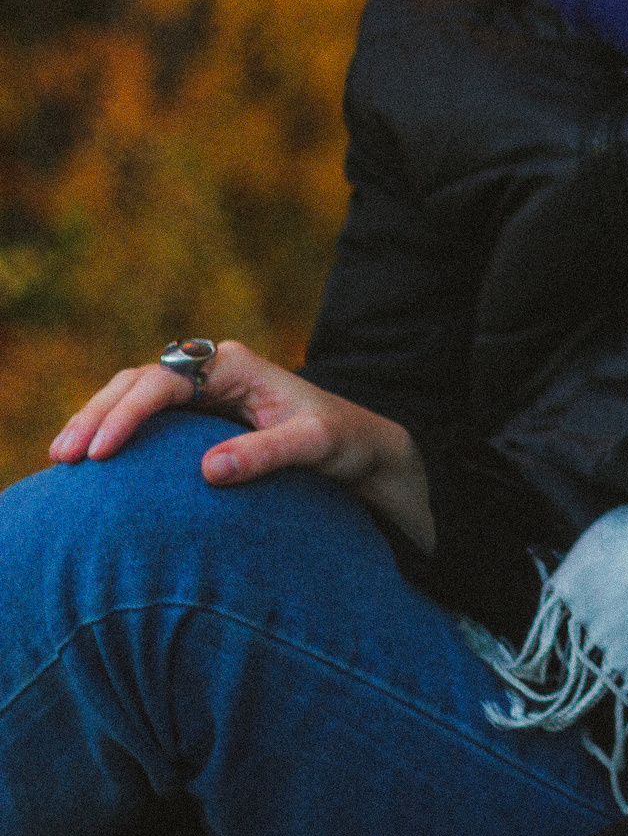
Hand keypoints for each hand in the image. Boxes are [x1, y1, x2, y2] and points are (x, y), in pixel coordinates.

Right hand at [49, 340, 436, 551]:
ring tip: (63, 457)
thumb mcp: (314, 445)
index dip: (129, 413)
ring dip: (96, 420)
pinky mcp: (196, 415)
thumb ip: (267, 454)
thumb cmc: (341, 439)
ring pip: (132, 394)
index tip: (103, 452)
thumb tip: (210, 470)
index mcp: (235, 365)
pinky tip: (90, 459)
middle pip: (137, 381)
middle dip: (97, 414)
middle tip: (64, 455)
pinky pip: (144, 416)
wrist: (357, 446)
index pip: (166, 380)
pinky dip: (113, 430)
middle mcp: (212, 370)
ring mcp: (201, 391)